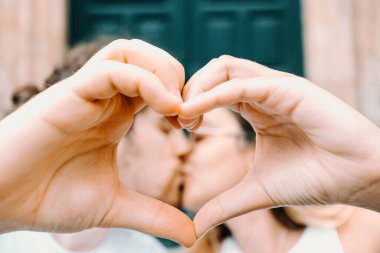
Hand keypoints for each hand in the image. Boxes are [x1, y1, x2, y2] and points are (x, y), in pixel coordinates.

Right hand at [0, 39, 194, 246]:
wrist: (1, 202)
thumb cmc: (49, 198)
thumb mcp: (115, 207)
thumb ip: (154, 216)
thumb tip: (191, 236)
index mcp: (115, 116)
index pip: (155, 83)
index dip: (183, 97)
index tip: (194, 126)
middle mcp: (103, 99)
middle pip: (146, 57)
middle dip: (177, 76)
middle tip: (189, 112)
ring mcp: (86, 93)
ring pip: (129, 52)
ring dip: (163, 71)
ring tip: (176, 106)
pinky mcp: (69, 94)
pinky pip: (112, 70)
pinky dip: (145, 81)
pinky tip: (164, 106)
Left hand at [179, 55, 379, 236]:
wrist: (356, 179)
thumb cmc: (313, 178)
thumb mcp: (257, 191)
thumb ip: (225, 204)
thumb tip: (197, 227)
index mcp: (257, 107)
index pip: (213, 89)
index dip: (190, 104)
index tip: (177, 127)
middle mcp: (264, 91)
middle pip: (213, 72)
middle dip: (188, 91)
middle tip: (178, 120)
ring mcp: (276, 86)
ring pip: (224, 68)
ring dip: (197, 88)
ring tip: (185, 116)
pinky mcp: (288, 88)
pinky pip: (242, 83)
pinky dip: (213, 94)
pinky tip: (195, 112)